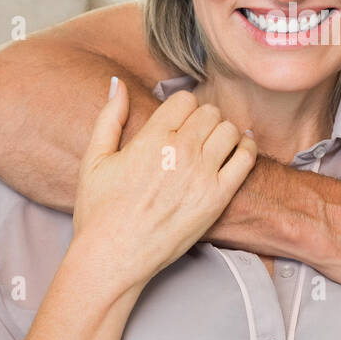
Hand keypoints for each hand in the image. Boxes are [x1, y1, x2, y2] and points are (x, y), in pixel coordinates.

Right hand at [72, 81, 256, 287]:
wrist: (113, 257)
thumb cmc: (99, 211)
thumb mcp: (95, 159)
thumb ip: (110, 117)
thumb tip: (118, 82)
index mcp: (151, 138)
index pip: (185, 99)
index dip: (181, 108)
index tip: (177, 121)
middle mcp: (180, 152)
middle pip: (209, 112)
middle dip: (201, 118)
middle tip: (194, 134)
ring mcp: (202, 175)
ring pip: (229, 131)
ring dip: (222, 132)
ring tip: (212, 145)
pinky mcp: (218, 198)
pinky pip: (246, 159)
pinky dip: (245, 149)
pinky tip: (236, 151)